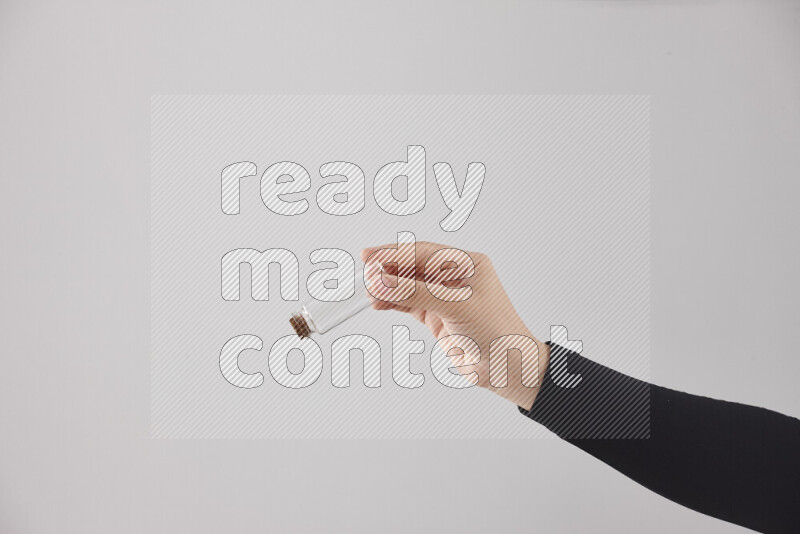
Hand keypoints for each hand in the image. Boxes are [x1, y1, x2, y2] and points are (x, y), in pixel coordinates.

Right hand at [361, 241, 548, 409]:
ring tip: (369, 294)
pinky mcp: (437, 317)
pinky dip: (393, 304)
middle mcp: (455, 277)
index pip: (424, 252)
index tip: (369, 257)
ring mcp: (445, 298)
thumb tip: (382, 281)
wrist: (507, 368)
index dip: (394, 254)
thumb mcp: (455, 307)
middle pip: (413, 267)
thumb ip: (416, 293)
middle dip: (388, 271)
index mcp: (467, 264)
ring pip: (408, 286)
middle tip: (366, 276)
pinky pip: (409, 305)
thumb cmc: (496, 333)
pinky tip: (379, 304)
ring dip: (388, 289)